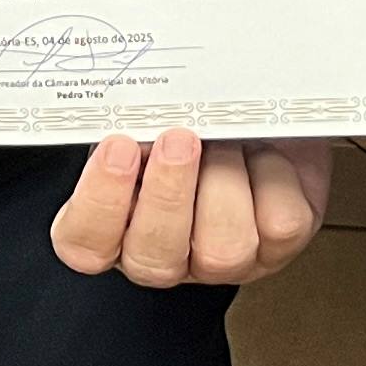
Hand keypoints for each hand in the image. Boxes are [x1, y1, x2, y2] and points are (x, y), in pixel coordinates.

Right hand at [49, 130, 332, 287]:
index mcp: (121, 224)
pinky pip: (276, 225)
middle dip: (166, 195)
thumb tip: (134, 106)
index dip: (98, 202)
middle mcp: (169, 253)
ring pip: (220, 249)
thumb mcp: (158, 115)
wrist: (267, 115)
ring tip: (228, 138)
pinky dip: (272, 177)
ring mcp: (224, 259)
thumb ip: (136, 121)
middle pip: (152, 257)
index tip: (117, 147)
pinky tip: (264, 151)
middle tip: (177, 140)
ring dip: (224, 181)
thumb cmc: (201, 118)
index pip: (85, 243)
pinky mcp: (279, 248)